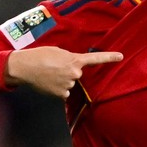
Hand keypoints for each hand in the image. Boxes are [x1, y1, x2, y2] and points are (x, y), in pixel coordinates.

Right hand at [5, 46, 122, 98]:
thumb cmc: (40, 56)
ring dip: (62, 80)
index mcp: (75, 60)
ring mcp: (69, 85)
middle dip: (69, 72)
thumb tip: (73, 68)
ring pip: (70, 84)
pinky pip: (65, 92)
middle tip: (54, 67)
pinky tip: (49, 83)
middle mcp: (75, 73)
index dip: (110, 58)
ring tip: (49, 74)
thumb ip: (69, 59)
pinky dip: (58, 89)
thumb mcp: (58, 52)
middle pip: (77, 74)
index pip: (96, 59)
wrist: (25, 67)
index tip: (121, 56)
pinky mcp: (62, 94)